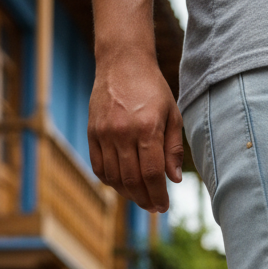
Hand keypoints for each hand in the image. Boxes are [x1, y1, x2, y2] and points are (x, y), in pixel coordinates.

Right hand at [87, 50, 182, 212]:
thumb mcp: (172, 114)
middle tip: (153, 207)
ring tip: (140, 197)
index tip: (163, 206)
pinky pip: (99, 167)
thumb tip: (175, 180)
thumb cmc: (153, 89)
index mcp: (147, 128)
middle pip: (132, 180)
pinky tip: (122, 184)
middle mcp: (123, 132)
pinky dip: (110, 181)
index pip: (152, 174)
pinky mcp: (92, 132)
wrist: (122, 62)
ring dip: (127, 194)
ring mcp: (104, 133)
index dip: (158, 195)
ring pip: (114, 177)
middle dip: (144, 199)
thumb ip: (174, 149)